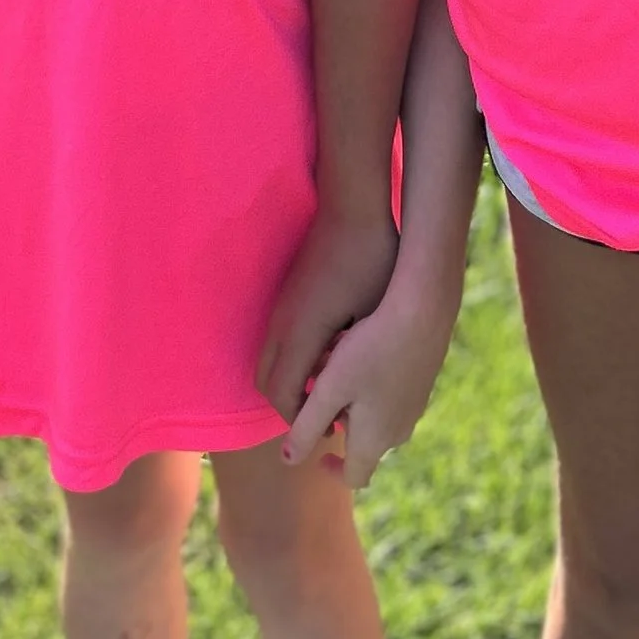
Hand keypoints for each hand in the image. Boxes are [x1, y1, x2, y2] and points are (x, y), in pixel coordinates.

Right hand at [258, 207, 399, 425]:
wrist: (353, 208)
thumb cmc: (372, 260)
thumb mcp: (372, 317)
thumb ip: (357, 360)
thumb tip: (356, 395)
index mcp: (301, 334)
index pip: (285, 397)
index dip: (303, 423)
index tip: (332, 430)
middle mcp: (282, 325)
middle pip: (266, 384)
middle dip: (290, 407)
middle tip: (324, 417)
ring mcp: (280, 309)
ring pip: (268, 362)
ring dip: (291, 382)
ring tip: (327, 391)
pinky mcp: (285, 297)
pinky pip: (277, 343)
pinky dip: (293, 361)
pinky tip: (328, 357)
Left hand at [281, 259, 464, 489]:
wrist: (423, 312)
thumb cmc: (370, 352)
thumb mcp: (329, 389)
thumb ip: (305, 427)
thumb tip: (289, 460)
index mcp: (375, 439)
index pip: (355, 477)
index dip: (335, 471)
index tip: (320, 455)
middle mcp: (399, 431)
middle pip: (365, 444)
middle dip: (340, 426)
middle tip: (322, 395)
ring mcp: (415, 408)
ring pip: (378, 419)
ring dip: (354, 405)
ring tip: (338, 368)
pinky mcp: (423, 385)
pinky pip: (391, 399)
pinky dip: (372, 389)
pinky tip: (364, 355)